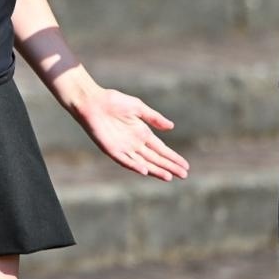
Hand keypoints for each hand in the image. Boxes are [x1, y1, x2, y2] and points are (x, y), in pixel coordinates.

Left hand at [73, 88, 187, 180]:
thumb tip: (171, 127)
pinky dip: (135, 166)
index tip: (185, 165)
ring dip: (156, 170)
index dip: (173, 157)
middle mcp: (135, 143)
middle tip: (184, 175)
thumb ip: (154, 118)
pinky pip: (125, 161)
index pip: (161, 149)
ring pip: (143, 163)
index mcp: (142, 133)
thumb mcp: (138, 107)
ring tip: (169, 177)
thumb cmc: (114, 101)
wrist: (93, 101)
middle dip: (169, 167)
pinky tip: (145, 171)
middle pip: (156, 159)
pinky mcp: (112, 150)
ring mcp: (124, 148)